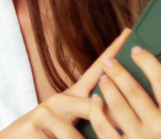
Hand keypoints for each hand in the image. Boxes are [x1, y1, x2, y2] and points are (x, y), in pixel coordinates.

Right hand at [0, 29, 130, 137]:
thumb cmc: (44, 136)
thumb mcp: (67, 123)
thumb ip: (89, 115)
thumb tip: (117, 112)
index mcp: (70, 98)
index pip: (95, 71)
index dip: (112, 51)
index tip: (129, 32)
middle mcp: (57, 100)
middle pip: (92, 107)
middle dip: (107, 124)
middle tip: (122, 133)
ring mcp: (43, 113)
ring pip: (75, 136)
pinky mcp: (32, 128)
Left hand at [88, 46, 160, 137]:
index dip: (148, 62)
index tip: (137, 50)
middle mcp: (159, 129)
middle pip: (134, 91)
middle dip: (119, 72)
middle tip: (109, 61)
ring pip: (117, 106)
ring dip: (107, 89)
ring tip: (103, 78)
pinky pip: (104, 128)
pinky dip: (97, 112)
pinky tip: (95, 101)